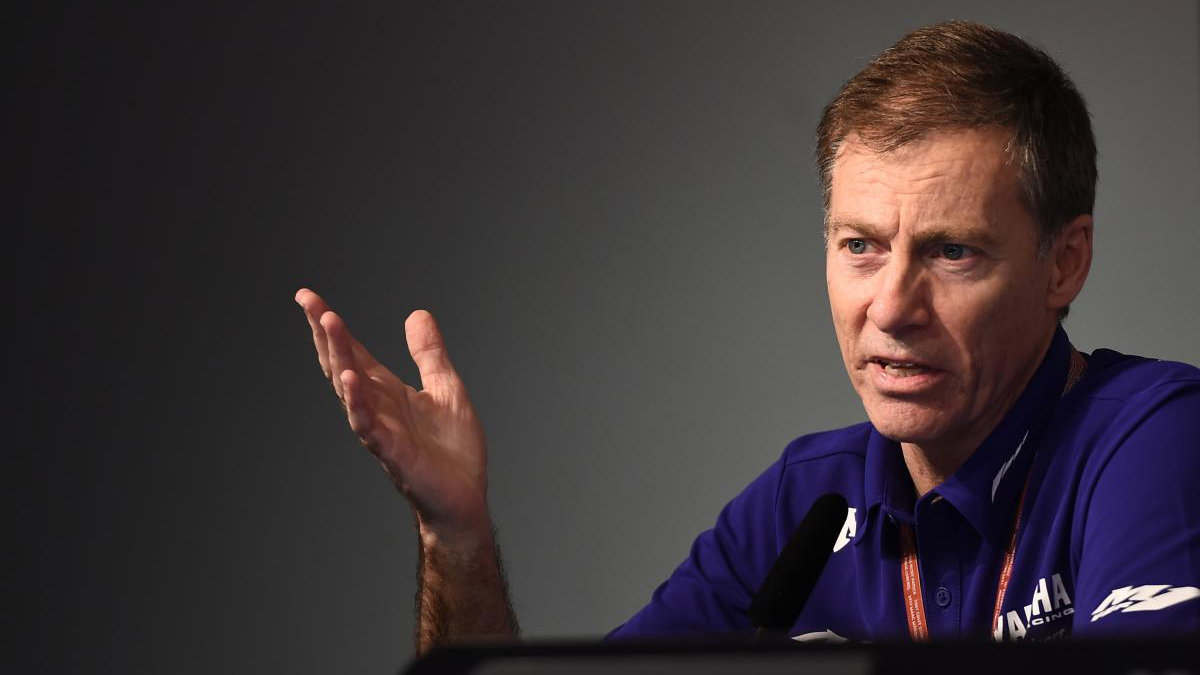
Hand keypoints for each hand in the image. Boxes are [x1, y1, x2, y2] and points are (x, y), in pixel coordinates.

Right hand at [295, 288, 490, 540]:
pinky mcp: (393, 453)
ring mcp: (381, 429)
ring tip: (328, 323)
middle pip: (343, 363)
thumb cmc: (452, 450)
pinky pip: (368, 425)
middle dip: (325, 332)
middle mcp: (377, 407)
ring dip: (339, 356)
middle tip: (307, 300)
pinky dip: (358, 402)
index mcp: (388, 391)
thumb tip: (416, 314)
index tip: (308, 296)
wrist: (464, 498)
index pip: (353, 351)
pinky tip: (350, 379)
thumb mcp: (446, 388)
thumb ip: (429, 354)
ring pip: (350, 389)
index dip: (331, 324)